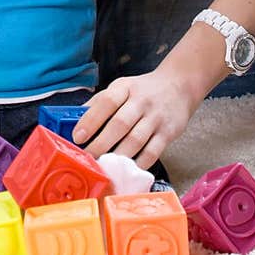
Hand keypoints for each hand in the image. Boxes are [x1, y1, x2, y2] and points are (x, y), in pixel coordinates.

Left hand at [72, 64, 205, 169]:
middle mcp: (141, 101)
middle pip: (120, 124)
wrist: (179, 85)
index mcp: (125, 88)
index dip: (91, 120)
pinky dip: (138, 163)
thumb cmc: (143, 90)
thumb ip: (100, 102)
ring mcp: (156, 118)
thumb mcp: (121, 87)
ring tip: (105, 167)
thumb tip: (74, 120)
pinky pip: (153, 152)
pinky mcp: (168, 133)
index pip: (106, 102)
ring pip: (135, 141)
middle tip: (88, 157)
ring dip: (118, 156)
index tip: (77, 137)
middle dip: (101, 144)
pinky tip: (127, 169)